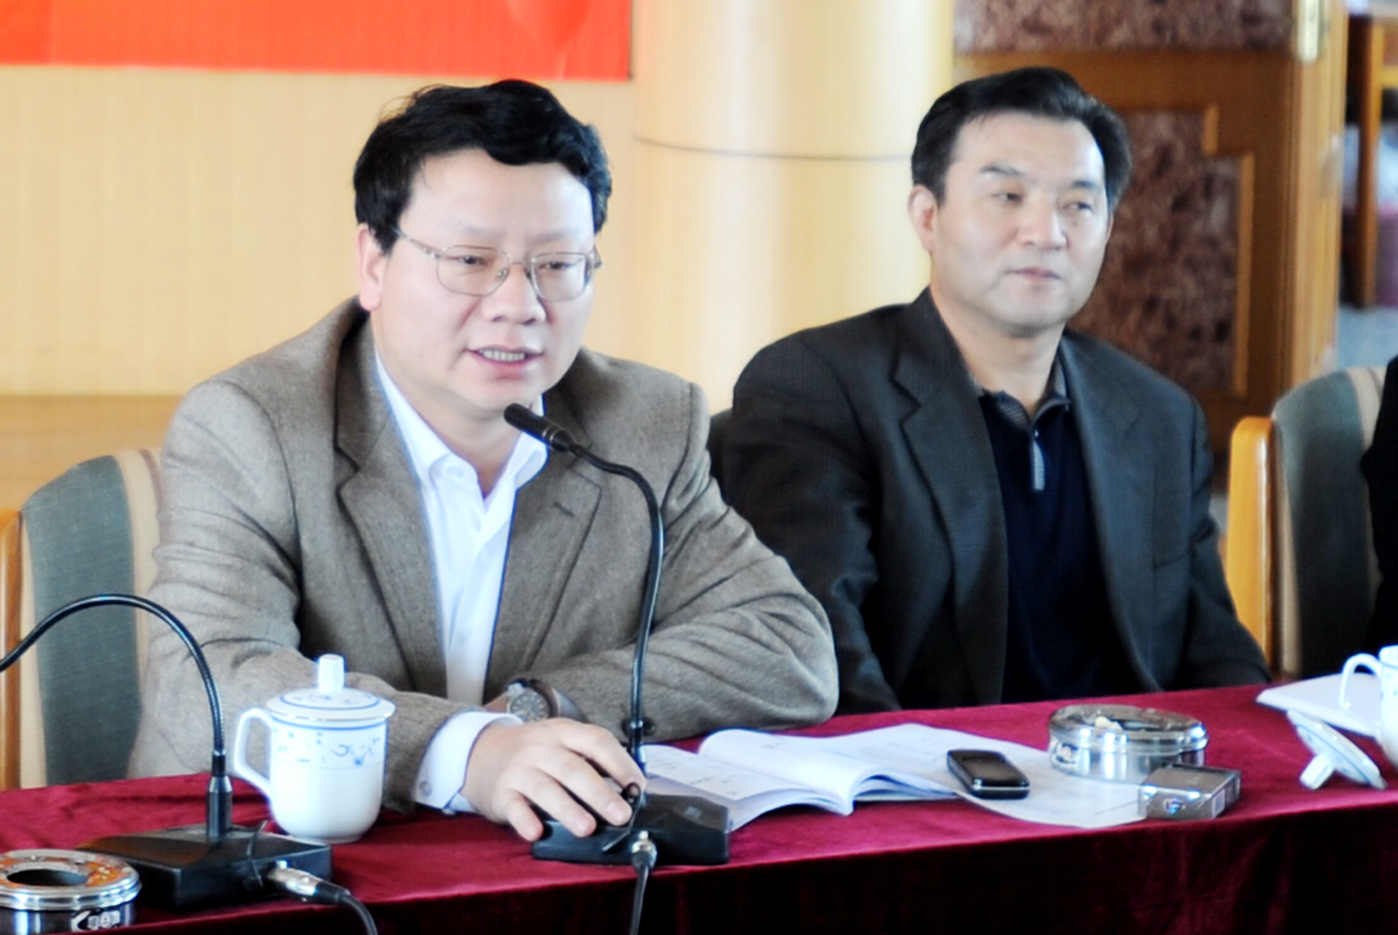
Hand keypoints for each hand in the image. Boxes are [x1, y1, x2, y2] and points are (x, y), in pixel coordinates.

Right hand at [463, 719, 645, 840]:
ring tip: (587, 828)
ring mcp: (519, 769)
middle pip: (573, 768)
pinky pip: (514, 807)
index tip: (637, 786)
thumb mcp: (561, 743)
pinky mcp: (501, 792)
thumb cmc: (533, 753)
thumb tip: (627, 790)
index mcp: (563, 732)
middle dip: (599, 793)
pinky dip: (525, 820)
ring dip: (568, 809)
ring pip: (546, 788)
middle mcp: (541, 747)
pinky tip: (536, 832)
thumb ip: (590, 761)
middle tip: (620, 814)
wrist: (482, 752)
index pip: (596, 741)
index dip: (620, 763)